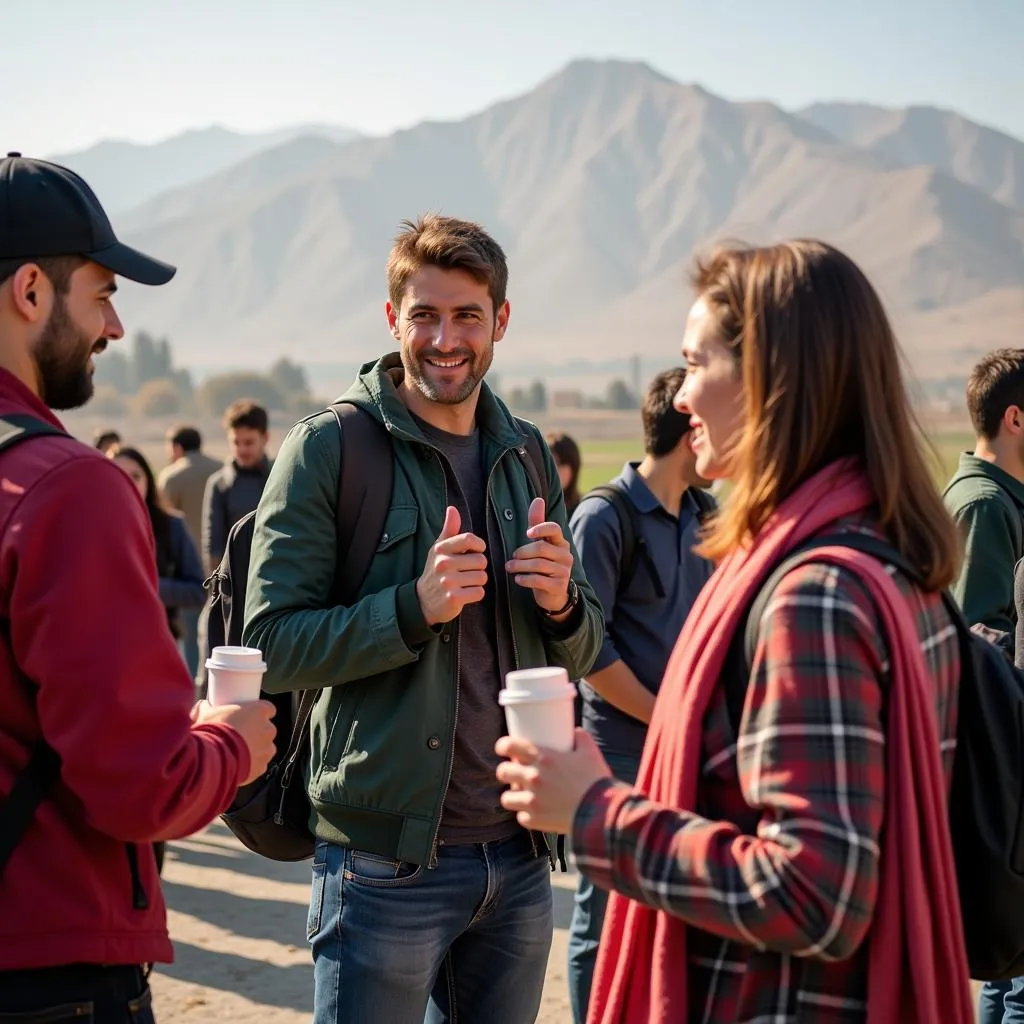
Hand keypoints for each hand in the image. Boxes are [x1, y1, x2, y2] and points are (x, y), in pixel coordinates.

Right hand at [193, 698, 277, 785]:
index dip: (258, 713)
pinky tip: (238, 763)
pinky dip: (252, 765)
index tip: (248, 716)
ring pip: (265, 747)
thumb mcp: (206, 714)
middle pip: (266, 729)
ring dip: (255, 749)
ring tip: (237, 751)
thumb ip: (206, 708)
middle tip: (239, 735)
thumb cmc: (213, 732)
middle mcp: (268, 729)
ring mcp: (267, 749)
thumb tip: (203, 706)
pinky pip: (260, 764)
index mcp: (260, 711)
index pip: (268, 709)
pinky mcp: (262, 766)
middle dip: (256, 732)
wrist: (212, 759)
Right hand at [416, 505, 487, 625]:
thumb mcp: (439, 549)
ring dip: (477, 582)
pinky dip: (475, 594)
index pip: (469, 539)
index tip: (475, 551)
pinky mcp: (453, 598)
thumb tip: (452, 508)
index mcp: (441, 549)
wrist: (423, 600)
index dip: (479, 546)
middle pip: (481, 560)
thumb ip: (449, 529)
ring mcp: (448, 582)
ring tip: (464, 583)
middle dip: (478, 568)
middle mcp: (443, 564)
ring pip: (482, 577)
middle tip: (466, 572)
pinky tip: (464, 593)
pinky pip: (479, 592)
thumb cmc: (436, 570)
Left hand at [495, 730, 611, 833]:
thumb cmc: (596, 779)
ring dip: (513, 795)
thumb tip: (575, 732)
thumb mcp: (590, 751)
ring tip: (521, 795)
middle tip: (513, 773)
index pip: (509, 746)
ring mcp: (531, 800)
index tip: (504, 749)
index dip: (503, 746)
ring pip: (506, 798)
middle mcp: (532, 777)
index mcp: (542, 757)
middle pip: (503, 772)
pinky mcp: (535, 820)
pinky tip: (534, 811)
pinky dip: (526, 814)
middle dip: (506, 771)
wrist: (601, 812)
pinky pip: (521, 817)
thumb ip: (581, 737)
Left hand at [505, 498, 572, 614]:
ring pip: (538, 565)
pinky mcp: (559, 586)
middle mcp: (565, 555)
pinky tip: (518, 580)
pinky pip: (539, 580)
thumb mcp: (540, 543)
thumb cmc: (544, 563)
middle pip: (541, 548)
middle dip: (522, 553)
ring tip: (509, 568)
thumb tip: (538, 499)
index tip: (527, 534)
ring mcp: (564, 571)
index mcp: (560, 542)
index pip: (554, 529)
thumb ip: (537, 523)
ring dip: (520, 566)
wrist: (554, 593)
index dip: (540, 528)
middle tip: (510, 558)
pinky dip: (525, 579)